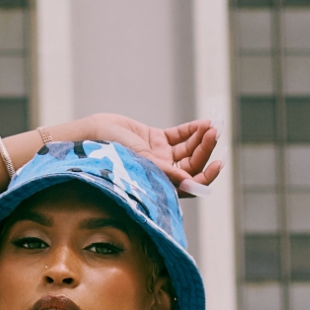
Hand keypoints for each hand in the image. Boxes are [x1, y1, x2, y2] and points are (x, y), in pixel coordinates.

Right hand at [47, 113, 224, 194]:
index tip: (218, 163)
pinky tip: (202, 124)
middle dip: (205, 150)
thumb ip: (165, 171)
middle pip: (192, 164)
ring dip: (200, 138)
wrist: (91, 136)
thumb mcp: (139, 162)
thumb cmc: (109, 154)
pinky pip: (179, 136)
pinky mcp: (155, 139)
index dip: (207, 176)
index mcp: (159, 184)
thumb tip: (190, 182)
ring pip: (188, 149)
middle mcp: (162, 172)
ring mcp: (159, 156)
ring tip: (210, 126)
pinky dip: (191, 130)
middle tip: (213, 134)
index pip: (190, 185)